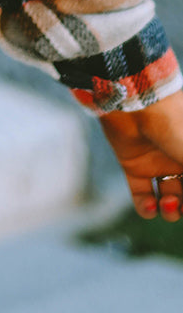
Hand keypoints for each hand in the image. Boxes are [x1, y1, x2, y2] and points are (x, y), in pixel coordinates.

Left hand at [98, 90, 182, 221]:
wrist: (136, 102)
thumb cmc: (173, 123)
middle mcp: (180, 160)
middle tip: (180, 204)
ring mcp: (157, 163)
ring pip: (168, 199)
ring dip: (170, 210)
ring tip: (166, 205)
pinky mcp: (134, 166)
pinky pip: (141, 195)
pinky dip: (145, 207)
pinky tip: (150, 206)